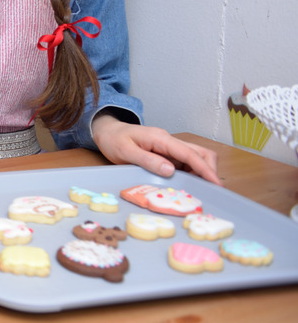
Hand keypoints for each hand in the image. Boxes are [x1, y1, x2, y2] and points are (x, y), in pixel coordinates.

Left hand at [91, 114, 220, 184]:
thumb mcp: (125, 151)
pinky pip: (184, 163)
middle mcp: (169, 141)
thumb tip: (170, 170)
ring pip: (195, 158)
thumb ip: (147, 160)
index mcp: (161, 138)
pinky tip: (186, 185)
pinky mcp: (166, 153)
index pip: (190, 154)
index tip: (216, 184)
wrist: (106, 131)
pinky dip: (190, 174)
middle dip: (208, 170)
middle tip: (208, 190)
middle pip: (200, 153)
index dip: (205, 169)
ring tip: (198, 191)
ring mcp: (169, 147)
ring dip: (200, 173)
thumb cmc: (113, 140)